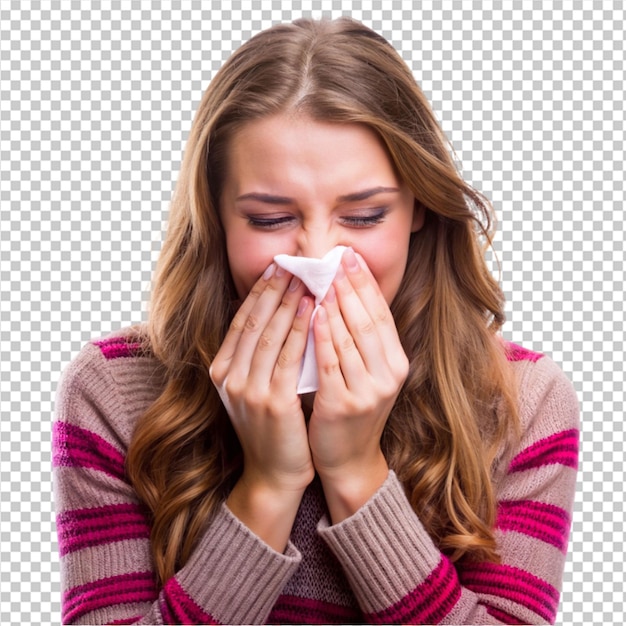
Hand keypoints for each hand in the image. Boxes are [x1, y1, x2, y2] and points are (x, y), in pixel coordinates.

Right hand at [209, 264, 314, 549]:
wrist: (273, 474)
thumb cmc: (271, 428)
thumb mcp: (254, 389)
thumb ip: (258, 356)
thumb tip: (276, 314)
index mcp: (222, 372)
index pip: (242, 322)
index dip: (259, 293)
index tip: (275, 268)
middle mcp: (229, 377)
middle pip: (254, 322)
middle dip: (274, 289)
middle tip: (292, 261)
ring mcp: (247, 390)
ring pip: (270, 334)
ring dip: (288, 302)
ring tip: (304, 277)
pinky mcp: (271, 401)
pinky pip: (288, 355)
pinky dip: (300, 328)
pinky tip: (312, 308)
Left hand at [309, 248, 408, 521]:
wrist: (348, 459)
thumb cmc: (352, 410)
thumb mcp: (367, 373)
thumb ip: (361, 340)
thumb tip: (345, 293)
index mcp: (397, 363)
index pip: (381, 314)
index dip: (366, 284)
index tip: (351, 257)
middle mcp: (389, 374)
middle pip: (368, 320)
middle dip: (350, 286)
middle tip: (335, 258)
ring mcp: (369, 390)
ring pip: (350, 337)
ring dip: (335, 304)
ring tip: (321, 277)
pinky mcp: (344, 404)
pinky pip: (330, 361)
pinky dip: (322, 334)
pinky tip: (313, 312)